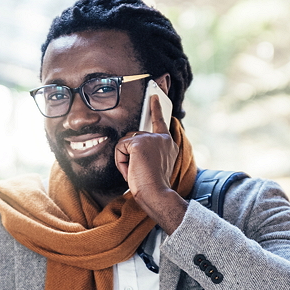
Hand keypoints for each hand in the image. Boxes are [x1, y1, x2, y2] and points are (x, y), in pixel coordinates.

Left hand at [114, 95, 187, 232]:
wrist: (156, 194)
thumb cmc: (154, 186)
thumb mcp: (155, 165)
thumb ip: (149, 152)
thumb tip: (132, 146)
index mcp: (169, 143)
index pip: (161, 121)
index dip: (156, 108)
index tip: (154, 95)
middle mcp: (162, 138)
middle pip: (133, 137)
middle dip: (129, 154)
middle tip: (138, 171)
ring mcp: (151, 138)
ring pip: (125, 143)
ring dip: (125, 159)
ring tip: (136, 172)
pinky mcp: (139, 143)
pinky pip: (120, 148)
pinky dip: (121, 162)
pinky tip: (131, 170)